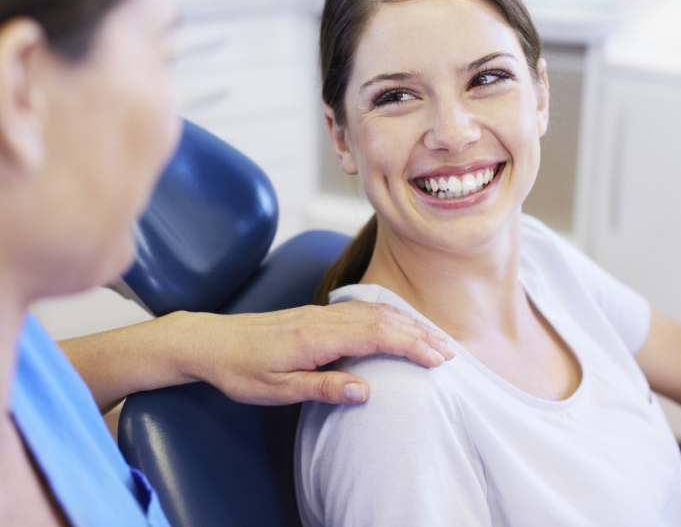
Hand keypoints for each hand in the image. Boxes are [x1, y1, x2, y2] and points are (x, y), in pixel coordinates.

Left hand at [175, 301, 454, 405]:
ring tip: (432, 337)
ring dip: (406, 322)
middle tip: (449, 351)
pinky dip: (386, 315)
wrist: (212, 340)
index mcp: (317, 337)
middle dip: (419, 333)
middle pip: (382, 319)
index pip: (377, 335)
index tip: (438, 359)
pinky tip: (395, 321)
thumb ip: (322, 387)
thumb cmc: (241, 369)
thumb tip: (366, 391)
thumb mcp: (277, 389)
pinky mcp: (315, 313)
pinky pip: (360, 308)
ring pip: (373, 310)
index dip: (411, 345)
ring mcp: (320, 312)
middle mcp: (323, 318)